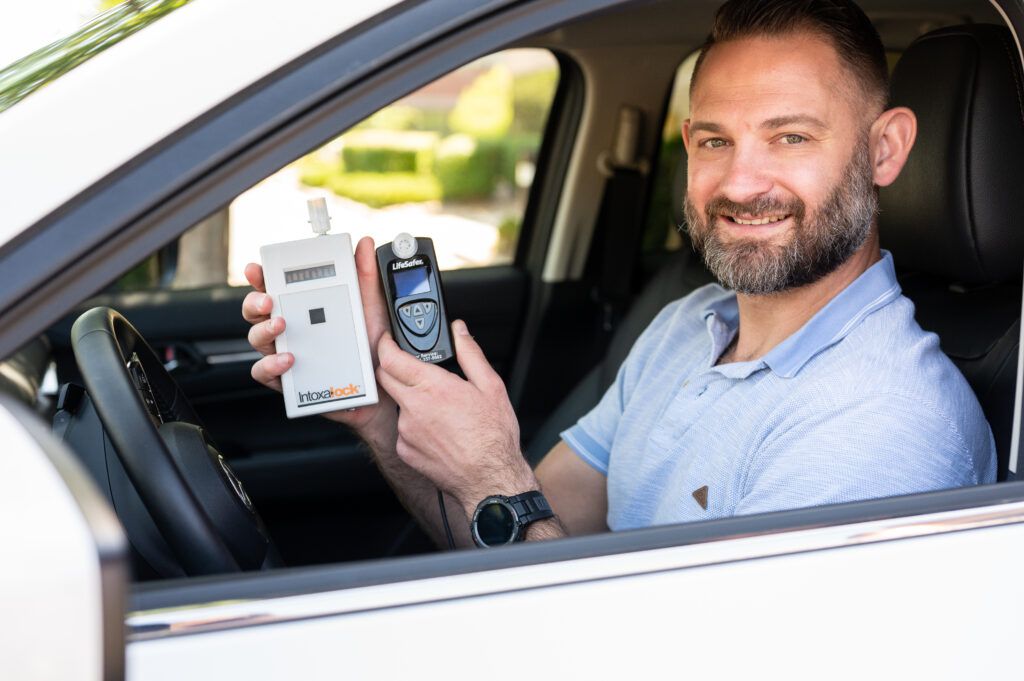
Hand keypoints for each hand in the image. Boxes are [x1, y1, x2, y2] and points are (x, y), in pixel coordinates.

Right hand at [241, 237, 395, 445]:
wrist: (382, 386)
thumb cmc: (372, 346)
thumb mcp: (370, 307)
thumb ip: (365, 275)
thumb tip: (365, 244)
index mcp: (305, 307)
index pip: (274, 287)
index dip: (260, 276)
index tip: (256, 268)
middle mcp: (291, 329)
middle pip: (256, 311)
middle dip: (255, 301)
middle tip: (268, 300)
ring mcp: (286, 353)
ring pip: (257, 339)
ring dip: (264, 330)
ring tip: (281, 326)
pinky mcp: (288, 380)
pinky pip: (264, 373)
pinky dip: (271, 365)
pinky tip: (288, 359)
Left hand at [375, 319, 535, 512]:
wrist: (489, 478)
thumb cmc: (493, 437)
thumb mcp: (491, 386)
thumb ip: (470, 354)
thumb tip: (460, 332)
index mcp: (433, 387)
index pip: (391, 358)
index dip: (385, 344)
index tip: (387, 340)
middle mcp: (414, 408)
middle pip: (385, 378)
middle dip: (393, 368)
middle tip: (412, 369)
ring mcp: (406, 431)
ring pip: (397, 405)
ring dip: (410, 400)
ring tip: (440, 410)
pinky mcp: (405, 450)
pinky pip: (403, 430)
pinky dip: (414, 426)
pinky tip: (438, 431)